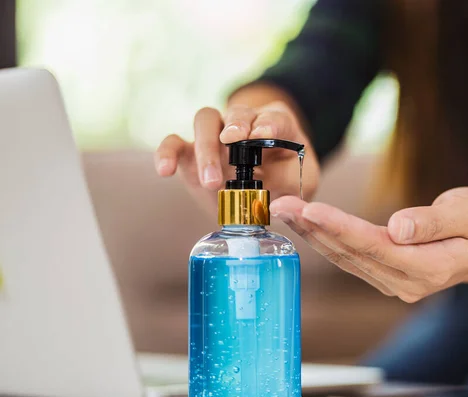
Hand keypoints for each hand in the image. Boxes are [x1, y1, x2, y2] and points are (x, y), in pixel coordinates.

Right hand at [154, 101, 319, 200]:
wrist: (260, 191)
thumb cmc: (283, 182)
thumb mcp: (297, 186)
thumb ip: (290, 192)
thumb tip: (275, 206)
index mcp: (276, 124)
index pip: (274, 117)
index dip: (269, 124)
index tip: (263, 135)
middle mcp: (245, 122)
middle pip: (237, 113)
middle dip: (234, 131)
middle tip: (234, 152)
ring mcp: (216, 135)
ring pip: (205, 121)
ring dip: (206, 147)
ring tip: (211, 182)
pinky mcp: (192, 152)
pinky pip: (174, 143)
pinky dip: (166, 152)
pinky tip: (165, 170)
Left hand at [270, 187, 467, 301]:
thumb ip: (434, 221)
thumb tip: (398, 227)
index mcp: (430, 267)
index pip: (375, 246)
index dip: (341, 227)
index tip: (311, 209)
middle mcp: (406, 283)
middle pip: (352, 253)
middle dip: (314, 227)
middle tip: (281, 204)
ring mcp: (393, 283)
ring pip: (345, 257)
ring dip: (312, 234)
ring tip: (284, 210)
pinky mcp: (384, 276)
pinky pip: (349, 258)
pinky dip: (324, 240)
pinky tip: (305, 224)